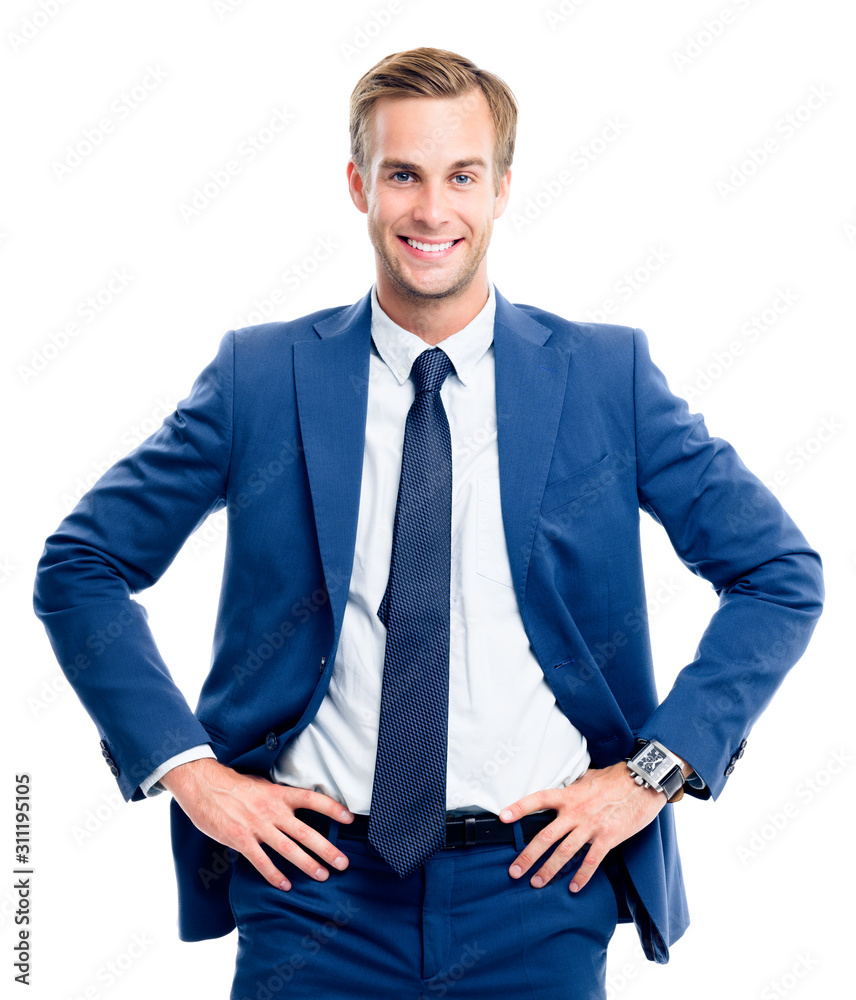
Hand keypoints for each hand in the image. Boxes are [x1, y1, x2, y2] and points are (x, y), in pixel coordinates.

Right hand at [160, 757, 352, 890]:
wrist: (204, 785)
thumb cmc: (234, 785)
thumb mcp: (263, 785)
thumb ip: (280, 797)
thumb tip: (297, 806)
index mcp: (279, 794)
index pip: (313, 800)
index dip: (332, 808)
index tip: (349, 818)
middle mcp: (273, 811)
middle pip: (306, 832)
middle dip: (327, 849)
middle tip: (343, 863)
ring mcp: (257, 826)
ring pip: (288, 849)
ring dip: (307, 865)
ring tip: (322, 876)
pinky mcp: (241, 840)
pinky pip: (261, 861)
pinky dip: (274, 875)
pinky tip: (285, 885)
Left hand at [499, 763, 666, 891]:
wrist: (643, 783)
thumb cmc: (615, 779)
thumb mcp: (587, 778)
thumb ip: (572, 788)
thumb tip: (561, 792)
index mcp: (569, 795)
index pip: (538, 799)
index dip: (519, 808)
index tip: (502, 818)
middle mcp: (576, 811)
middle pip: (546, 836)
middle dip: (528, 856)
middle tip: (514, 871)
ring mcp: (591, 826)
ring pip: (564, 852)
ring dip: (549, 870)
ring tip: (537, 883)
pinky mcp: (608, 838)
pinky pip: (591, 861)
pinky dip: (582, 875)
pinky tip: (574, 888)